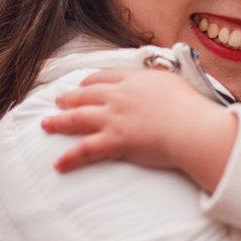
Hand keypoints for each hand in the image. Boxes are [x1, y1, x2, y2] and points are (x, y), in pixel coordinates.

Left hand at [42, 67, 237, 192]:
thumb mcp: (175, 83)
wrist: (194, 129)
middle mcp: (120, 95)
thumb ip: (159, 82)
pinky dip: (70, 158)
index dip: (90, 81)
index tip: (83, 84)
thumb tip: (159, 84)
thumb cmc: (191, 108)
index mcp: (135, 79)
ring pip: (78, 118)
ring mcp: (114, 117)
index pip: (105, 76)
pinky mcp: (114, 140)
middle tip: (58, 101)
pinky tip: (59, 164)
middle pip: (86, 94)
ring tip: (46, 124)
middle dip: (69, 97)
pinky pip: (85, 150)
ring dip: (59, 122)